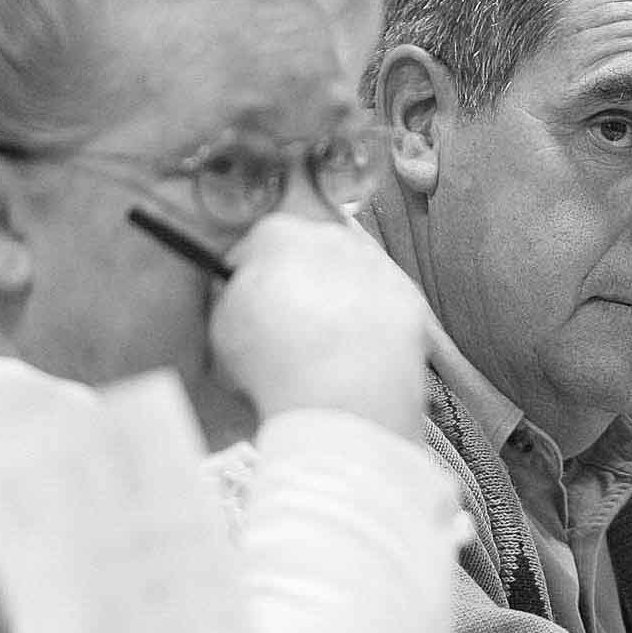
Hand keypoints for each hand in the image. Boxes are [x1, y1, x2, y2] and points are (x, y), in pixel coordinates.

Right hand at [210, 214, 433, 438]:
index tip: (257, 300)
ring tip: (331, 343)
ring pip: (354, 275)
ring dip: (343, 298)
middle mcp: (332, 238)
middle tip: (296, 323)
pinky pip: (387, 303)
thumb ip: (234, 291)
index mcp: (279, 235)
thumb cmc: (273, 363)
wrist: (339, 397)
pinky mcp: (409, 297)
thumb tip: (245, 290)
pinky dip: (377, 322)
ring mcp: (377, 265)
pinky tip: (362, 350)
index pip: (263, 243)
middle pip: (314, 253)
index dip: (257, 276)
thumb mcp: (222, 322)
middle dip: (305, 281)